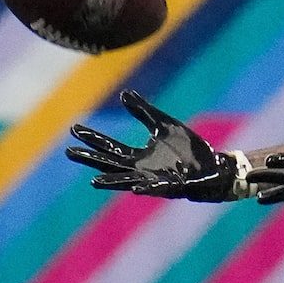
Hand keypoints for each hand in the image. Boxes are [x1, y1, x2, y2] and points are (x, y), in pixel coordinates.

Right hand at [66, 90, 247, 200]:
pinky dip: (145, 188)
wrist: (213, 166)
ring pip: (127, 181)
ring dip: (112, 181)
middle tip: (70, 151)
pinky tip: (135, 186)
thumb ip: (144, 112)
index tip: (74, 129)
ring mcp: (154, 180)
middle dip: (92, 159)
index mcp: (138, 156)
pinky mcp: (171, 186)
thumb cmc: (189, 149)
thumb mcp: (165, 125)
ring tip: (94, 181)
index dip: (92, 138)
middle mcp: (141, 170)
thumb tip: (123, 94)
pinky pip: (156, 188)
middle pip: (110, 164)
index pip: (109, 147)